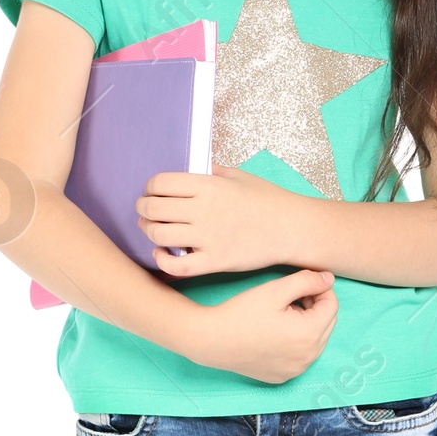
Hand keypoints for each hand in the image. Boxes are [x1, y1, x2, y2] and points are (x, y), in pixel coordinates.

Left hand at [137, 165, 305, 275]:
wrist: (293, 229)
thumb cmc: (269, 201)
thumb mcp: (239, 176)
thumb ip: (212, 172)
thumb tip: (193, 169)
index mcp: (209, 185)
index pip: (160, 183)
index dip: (150, 187)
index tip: (153, 192)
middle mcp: (204, 210)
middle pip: (153, 208)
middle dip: (143, 208)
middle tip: (146, 210)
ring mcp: (208, 238)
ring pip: (158, 235)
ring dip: (149, 231)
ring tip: (153, 229)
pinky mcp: (214, 262)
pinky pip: (176, 266)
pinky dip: (161, 260)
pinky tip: (162, 254)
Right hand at [185, 269, 337, 382]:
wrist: (211, 340)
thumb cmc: (242, 312)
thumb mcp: (276, 289)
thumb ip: (307, 281)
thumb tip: (329, 279)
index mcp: (310, 334)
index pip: (332, 305)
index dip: (319, 289)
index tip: (301, 283)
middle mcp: (308, 357)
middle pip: (327, 323)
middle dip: (314, 307)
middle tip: (290, 297)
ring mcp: (296, 370)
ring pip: (315, 340)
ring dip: (306, 324)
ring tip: (282, 314)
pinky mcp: (283, 376)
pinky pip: (300, 356)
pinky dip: (295, 342)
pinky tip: (275, 333)